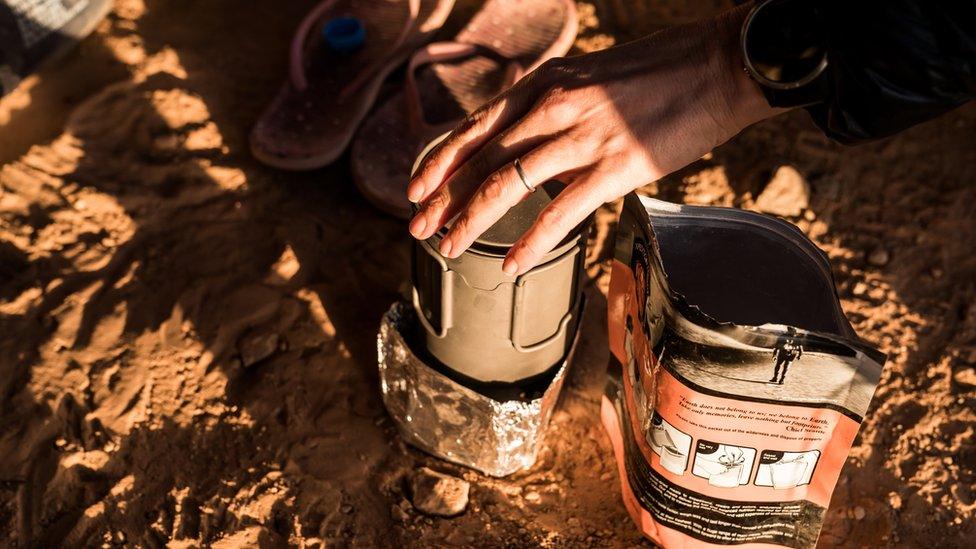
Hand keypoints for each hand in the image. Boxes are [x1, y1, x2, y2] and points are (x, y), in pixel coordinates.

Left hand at [407, 4, 779, 275]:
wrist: (718, 65)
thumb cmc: (657, 73)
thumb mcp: (586, 78)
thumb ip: (550, 109)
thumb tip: (527, 145)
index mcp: (542, 84)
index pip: (473, 127)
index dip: (438, 162)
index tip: (415, 189)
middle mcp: (550, 106)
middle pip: (478, 160)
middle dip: (441, 199)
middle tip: (417, 229)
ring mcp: (580, 137)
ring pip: (506, 187)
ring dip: (470, 222)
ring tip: (448, 249)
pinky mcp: (613, 168)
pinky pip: (559, 212)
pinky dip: (530, 244)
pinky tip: (511, 266)